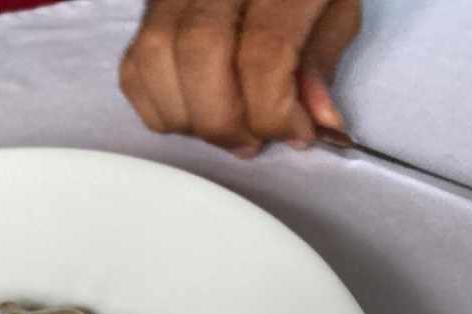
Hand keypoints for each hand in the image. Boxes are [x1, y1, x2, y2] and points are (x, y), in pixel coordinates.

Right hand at [120, 0, 360, 155]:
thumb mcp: (337, 5)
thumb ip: (321, 60)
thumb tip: (315, 123)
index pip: (262, 51)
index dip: (275, 110)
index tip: (296, 134)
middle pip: (199, 54)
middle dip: (224, 120)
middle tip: (251, 142)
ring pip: (155, 58)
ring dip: (186, 117)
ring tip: (223, 129)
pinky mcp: (149, 5)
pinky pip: (134, 65)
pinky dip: (157, 105)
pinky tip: (192, 112)